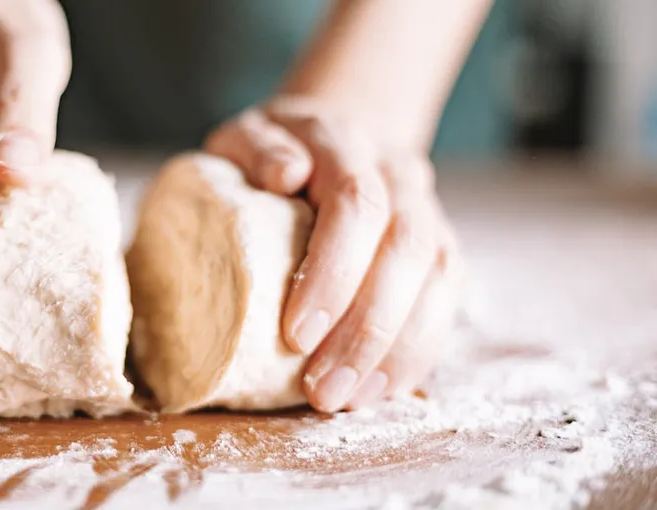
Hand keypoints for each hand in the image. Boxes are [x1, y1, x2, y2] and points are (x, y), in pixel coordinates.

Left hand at [205, 96, 463, 412]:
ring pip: (437, 278)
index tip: (295, 334)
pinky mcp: (440, 246)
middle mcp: (397, 172)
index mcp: (346, 144)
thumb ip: (255, 150)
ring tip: (348, 398)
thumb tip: (285, 175)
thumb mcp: (243, 139)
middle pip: (405, 248)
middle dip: (366, 328)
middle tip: (322, 388)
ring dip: (395, 348)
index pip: (356, 205)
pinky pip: (448, 299)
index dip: (333, 272)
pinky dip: (418, 350)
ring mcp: (427, 209)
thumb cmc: (269, 153)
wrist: (332, 135)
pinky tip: (382, 388)